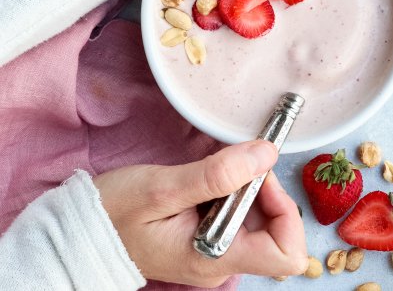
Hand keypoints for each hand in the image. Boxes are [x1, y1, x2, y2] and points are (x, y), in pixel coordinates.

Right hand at [93, 140, 306, 286]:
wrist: (85, 228)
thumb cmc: (115, 211)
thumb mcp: (164, 188)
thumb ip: (217, 174)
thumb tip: (266, 154)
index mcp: (214, 257)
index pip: (285, 253)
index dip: (284, 211)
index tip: (258, 177)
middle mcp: (222, 261)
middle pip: (277, 231)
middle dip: (265, 190)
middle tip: (235, 163)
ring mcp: (217, 251)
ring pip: (261, 219)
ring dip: (249, 186)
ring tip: (218, 169)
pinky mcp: (209, 237)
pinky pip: (241, 214)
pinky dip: (236, 190)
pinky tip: (212, 177)